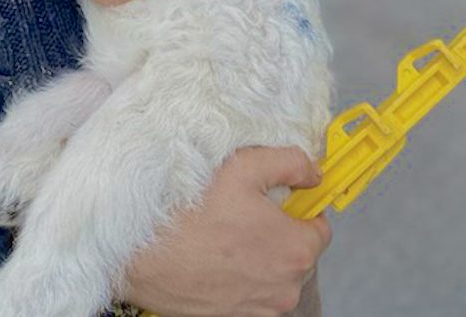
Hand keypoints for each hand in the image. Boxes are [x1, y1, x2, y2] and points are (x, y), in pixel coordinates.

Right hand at [122, 146, 330, 316]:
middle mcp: (285, 288)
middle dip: (278, 232)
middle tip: (243, 211)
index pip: (321, 228)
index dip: (301, 208)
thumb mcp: (243, 166)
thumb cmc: (191, 212)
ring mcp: (260, 309)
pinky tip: (214, 256)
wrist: (144, 254)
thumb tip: (313, 172)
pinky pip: (251, 293)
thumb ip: (289, 163)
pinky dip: (239, 276)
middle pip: (296, 253)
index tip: (279, 198)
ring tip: (222, 233)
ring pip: (273, 274)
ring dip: (258, 256)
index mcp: (295, 250)